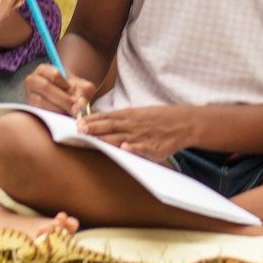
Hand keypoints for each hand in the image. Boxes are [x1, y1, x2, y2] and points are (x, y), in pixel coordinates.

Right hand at [23, 65, 95, 115]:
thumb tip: (81, 102)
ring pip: (40, 102)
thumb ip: (84, 90)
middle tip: (76, 109)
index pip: (54, 74)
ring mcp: (28, 96)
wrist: (64, 100)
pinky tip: (63, 118)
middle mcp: (32, 80)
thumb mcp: (81, 86)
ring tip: (70, 114)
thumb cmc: (72, 91)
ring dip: (58, 109)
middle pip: (46, 87)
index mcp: (43, 69)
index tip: (74, 92)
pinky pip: (39, 113)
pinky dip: (53, 117)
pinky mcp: (30, 110)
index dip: (66, 85)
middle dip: (64, 99)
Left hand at [76, 105, 193, 161]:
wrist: (184, 122)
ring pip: (122, 137)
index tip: (78, 122)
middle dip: (95, 128)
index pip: (108, 117)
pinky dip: (134, 148)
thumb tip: (101, 121)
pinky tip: (125, 148)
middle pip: (111, 126)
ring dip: (107, 138)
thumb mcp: (140, 114)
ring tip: (93, 138)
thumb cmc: (160, 119)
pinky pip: (143, 149)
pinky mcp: (154, 148)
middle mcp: (135, 125)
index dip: (93, 120)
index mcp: (131, 115)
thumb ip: (122, 119)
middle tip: (79, 130)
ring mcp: (143, 136)